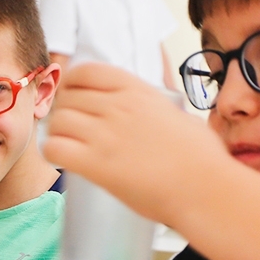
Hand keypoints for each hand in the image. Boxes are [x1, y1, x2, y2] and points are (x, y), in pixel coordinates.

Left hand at [43, 63, 229, 226]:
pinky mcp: (97, 165)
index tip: (73, 97)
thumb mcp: (178, 115)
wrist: (205, 187)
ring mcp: (105, 135)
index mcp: (137, 90)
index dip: (72, 84)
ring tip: (68, 146)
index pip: (86, 71)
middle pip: (68, 98)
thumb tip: (152, 115)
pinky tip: (64, 161)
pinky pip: (55, 149)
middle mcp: (117, 107)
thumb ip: (155, 109)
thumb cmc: (201, 157)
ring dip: (58, 133)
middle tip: (70, 129)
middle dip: (64, 111)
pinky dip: (54, 153)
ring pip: (58, 121)